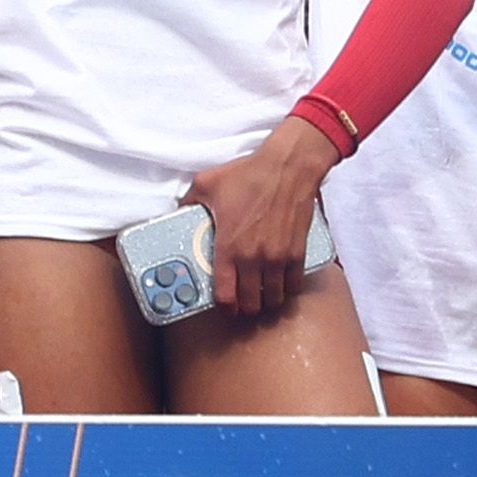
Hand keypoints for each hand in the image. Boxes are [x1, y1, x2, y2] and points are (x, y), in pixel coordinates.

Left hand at [182, 120, 338, 324]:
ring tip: (262, 295)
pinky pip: (294, 284)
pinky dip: (288, 289)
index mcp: (229, 247)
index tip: (225, 308)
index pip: (225, 295)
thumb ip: (189, 202)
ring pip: (274, 298)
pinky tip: (283, 284)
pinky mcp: (297, 252)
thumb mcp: (207, 184)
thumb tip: (179, 209)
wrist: (288, 167)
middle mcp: (253, 258)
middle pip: (251, 303)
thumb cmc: (248, 174)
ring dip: (267, 301)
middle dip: (246, 307)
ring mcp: (277, 258)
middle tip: (243, 302)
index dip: (224, 308)